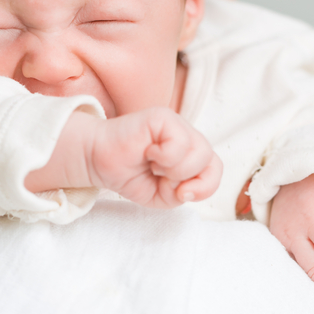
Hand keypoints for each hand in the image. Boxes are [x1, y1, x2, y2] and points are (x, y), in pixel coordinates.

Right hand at [86, 107, 221, 207]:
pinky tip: (148, 152)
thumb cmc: (130, 176)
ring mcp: (176, 123)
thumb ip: (184, 194)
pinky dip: (164, 157)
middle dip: (185, 179)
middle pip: (210, 161)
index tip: (181, 195)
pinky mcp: (162, 116)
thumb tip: (189, 187)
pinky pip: (179, 142)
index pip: (215, 168)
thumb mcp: (162, 197)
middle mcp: (186, 135)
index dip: (205, 186)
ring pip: (199, 152)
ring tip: (153, 165)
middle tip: (160, 177)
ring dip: (174, 169)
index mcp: (190, 152)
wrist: (99, 162)